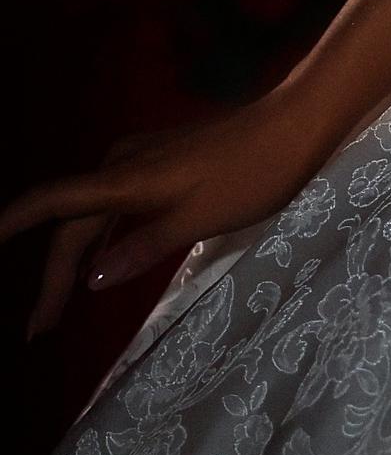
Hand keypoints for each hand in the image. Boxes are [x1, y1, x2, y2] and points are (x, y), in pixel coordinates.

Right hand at [1, 89, 340, 337]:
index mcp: (125, 179)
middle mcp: (122, 165)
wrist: (298, 124)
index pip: (51, 204)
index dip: (10, 224)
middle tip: (39, 330)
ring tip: (59, 308)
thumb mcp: (199, 220)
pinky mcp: (163, 163)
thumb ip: (142, 248)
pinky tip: (102, 264)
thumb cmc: (254, 174)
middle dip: (51, 278)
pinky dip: (102, 238)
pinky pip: (115, 205)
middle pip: (71, 225)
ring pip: (93, 216)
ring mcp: (142, 161)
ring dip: (74, 260)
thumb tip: (90, 280)